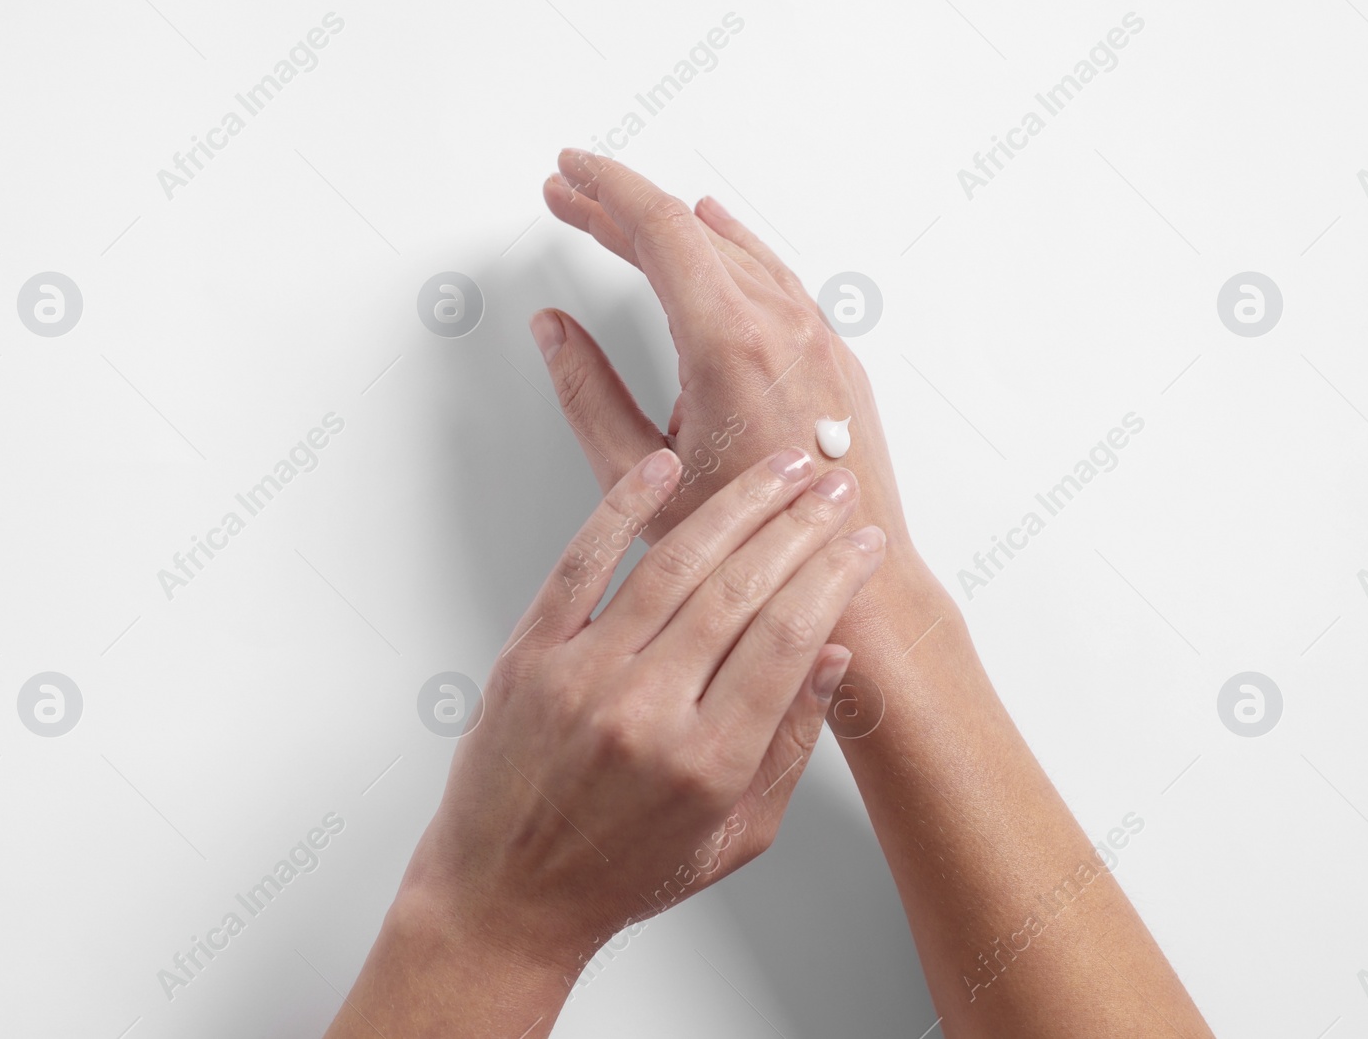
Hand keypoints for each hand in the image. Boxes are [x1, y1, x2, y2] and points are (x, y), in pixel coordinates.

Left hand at [397, 446, 883, 974]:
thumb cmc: (624, 873)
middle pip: (741, 590)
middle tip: (832, 487)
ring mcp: (580, 679)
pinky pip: (580, 565)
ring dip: (734, 507)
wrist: (506, 898)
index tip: (861, 543)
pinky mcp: (528, 658)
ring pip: (672, 567)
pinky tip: (662, 469)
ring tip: (776, 471)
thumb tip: (832, 655)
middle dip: (799, 528)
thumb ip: (789, 746)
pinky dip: (622, 509)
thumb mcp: (735, 835)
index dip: (834, 578)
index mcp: (706, 762)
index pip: (789, 639)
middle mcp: (645, 714)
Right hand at [535, 150, 916, 590]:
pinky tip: (716, 237)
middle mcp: (783, 327)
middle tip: (571, 196)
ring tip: (623, 218)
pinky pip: (776, 277)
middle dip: (623, 207)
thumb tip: (554, 334)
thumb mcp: (643, 477)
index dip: (605, 191)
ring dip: (676, 229)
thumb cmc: (755, 551)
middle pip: (693, 232)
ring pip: (738, 250)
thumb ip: (588, 395)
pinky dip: (732, 249)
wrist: (856, 585)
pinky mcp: (835, 359)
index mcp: (730, 345)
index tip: (568, 174)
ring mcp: (818, 339)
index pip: (660, 230)